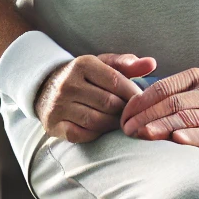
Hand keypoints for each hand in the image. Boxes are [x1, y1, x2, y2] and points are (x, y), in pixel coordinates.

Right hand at [35, 53, 156, 143]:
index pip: (117, 82)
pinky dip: (95, 134)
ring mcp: (59, 104)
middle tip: (131, 115)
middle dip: (124, 111)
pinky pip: (83, 134)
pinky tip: (99, 128)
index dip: (133, 94)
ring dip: (112, 124)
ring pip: (97, 121)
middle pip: (109, 104)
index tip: (140, 101)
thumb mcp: (102, 64)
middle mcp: (68, 83)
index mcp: (82, 64)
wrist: (46, 88)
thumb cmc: (84, 77)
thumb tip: (152, 63)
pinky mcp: (54, 124)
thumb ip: (127, 64)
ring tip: (118, 122)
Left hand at [120, 67, 198, 151]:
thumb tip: (135, 105)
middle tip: (126, 128)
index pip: (161, 89)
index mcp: (193, 78)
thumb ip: (169, 92)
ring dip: (161, 126)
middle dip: (145, 116)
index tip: (124, 114)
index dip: (140, 101)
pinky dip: (190, 136)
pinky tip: (176, 139)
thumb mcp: (193, 84)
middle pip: (170, 104)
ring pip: (184, 118)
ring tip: (142, 133)